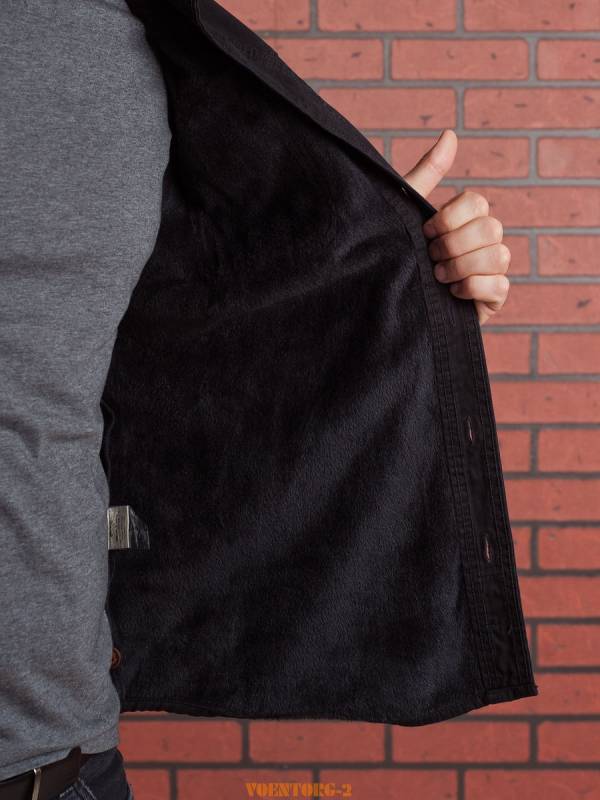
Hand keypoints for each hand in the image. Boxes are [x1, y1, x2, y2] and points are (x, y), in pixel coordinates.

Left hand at [402, 129, 509, 324]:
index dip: (451, 216)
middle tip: (430, 257)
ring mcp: (492, 271)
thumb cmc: (399, 254)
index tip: (425, 231)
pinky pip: (500, 286)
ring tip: (436, 277)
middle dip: (454, 244)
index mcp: (466, 219)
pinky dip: (472, 288)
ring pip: (499, 255)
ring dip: (462, 266)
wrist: (388, 302)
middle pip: (491, 227)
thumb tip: (451, 133)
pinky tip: (450, 294)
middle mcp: (484, 241)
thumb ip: (428, 173)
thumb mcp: (406, 213)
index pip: (477, 202)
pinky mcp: (493, 299)